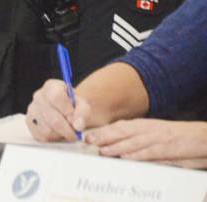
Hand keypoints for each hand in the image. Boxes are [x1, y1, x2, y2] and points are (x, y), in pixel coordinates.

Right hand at [26, 79, 90, 142]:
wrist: (66, 111)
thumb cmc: (73, 106)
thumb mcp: (83, 105)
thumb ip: (83, 112)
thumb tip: (77, 125)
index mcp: (51, 86)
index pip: (56, 96)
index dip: (67, 110)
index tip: (75, 118)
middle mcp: (39, 96)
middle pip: (53, 119)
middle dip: (68, 130)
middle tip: (76, 132)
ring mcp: (32, 110)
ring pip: (48, 130)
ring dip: (61, 135)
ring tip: (66, 131)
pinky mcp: (30, 123)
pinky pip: (43, 136)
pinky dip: (54, 138)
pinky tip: (58, 133)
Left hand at [86, 119, 206, 168]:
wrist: (202, 136)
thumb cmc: (178, 137)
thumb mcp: (156, 134)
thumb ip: (139, 139)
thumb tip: (121, 147)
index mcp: (144, 125)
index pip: (119, 126)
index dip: (103, 131)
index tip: (88, 135)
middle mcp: (148, 129)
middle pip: (122, 132)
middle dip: (104, 136)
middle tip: (88, 141)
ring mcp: (157, 138)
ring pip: (132, 142)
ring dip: (116, 147)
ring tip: (102, 151)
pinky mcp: (168, 148)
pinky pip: (150, 152)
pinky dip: (137, 155)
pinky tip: (126, 158)